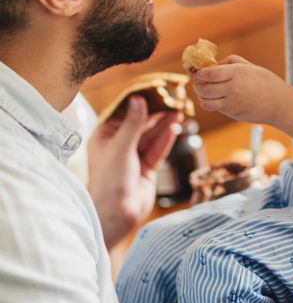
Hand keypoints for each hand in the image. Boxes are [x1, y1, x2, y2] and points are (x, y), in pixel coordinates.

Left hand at [87, 97, 180, 248]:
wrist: (115, 214)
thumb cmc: (109, 181)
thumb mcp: (121, 147)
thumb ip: (133, 123)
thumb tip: (139, 99)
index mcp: (104, 137)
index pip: (123, 112)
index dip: (139, 100)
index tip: (154, 88)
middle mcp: (118, 145)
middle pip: (140, 123)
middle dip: (156, 112)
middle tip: (172, 99)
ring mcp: (133, 157)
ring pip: (152, 135)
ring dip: (164, 124)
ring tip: (179, 112)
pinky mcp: (147, 168)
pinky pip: (158, 149)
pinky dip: (166, 139)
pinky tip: (175, 129)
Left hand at [190, 55, 286, 123]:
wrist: (279, 104)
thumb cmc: (266, 82)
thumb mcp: (251, 67)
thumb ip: (231, 62)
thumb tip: (214, 64)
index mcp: (237, 73)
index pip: (209, 73)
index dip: (198, 72)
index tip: (194, 70)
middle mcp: (232, 88)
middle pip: (203, 88)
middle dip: (197, 84)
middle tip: (198, 80)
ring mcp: (231, 103)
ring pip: (204, 100)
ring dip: (200, 94)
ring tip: (204, 89)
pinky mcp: (231, 113)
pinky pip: (213, 107)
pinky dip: (208, 102)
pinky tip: (212, 97)